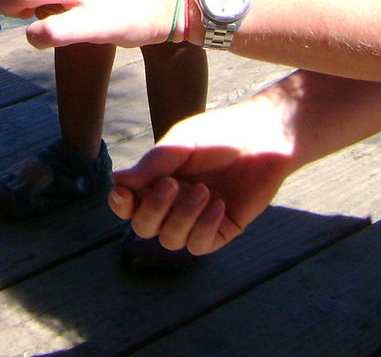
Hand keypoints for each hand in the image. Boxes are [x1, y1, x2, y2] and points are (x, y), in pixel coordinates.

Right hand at [108, 93, 298, 255]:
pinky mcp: (222, 230)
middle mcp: (173, 204)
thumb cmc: (219, 134)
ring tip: (204, 190)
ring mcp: (196, 220)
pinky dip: (205, 227)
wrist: (264, 137)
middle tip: (171, 185)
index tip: (124, 194)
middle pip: (145, 228)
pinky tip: (219, 204)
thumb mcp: (181, 144)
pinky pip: (200, 245)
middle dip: (154, 210)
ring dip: (183, 217)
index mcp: (157, 181)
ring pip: (171, 240)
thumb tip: (116, 181)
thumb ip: (150, 165)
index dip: (121, 205)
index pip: (129, 204)